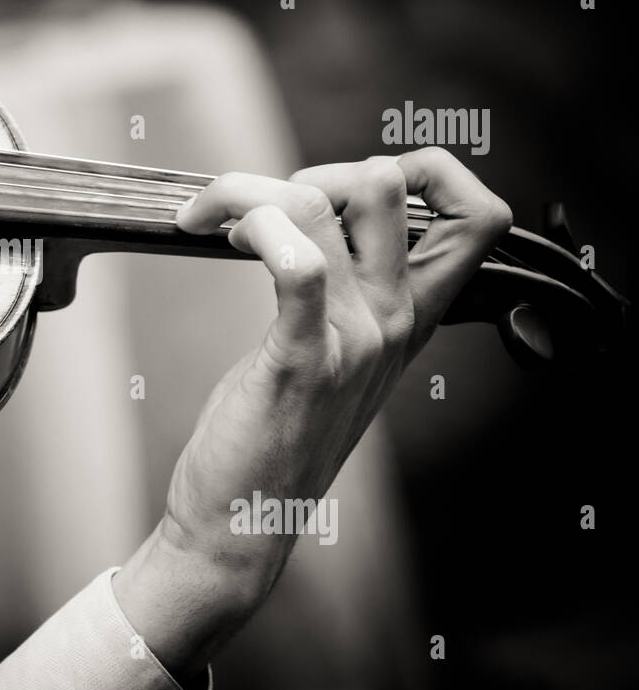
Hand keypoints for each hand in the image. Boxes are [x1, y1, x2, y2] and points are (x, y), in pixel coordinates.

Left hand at [112, 147, 512, 681]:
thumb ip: (351, 294)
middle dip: (317, 169)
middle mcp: (395, 321)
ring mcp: (353, 339)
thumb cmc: (277, 431)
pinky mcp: (301, 359)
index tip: (348, 183)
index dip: (427, 170)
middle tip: (265, 209)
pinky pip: (296, 263)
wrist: (244, 521)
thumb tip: (317, 217)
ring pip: (325, 203)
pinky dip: (251, 224)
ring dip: (254, 189)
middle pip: (392, 182)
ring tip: (217, 219)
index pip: (478, 214)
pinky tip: (212, 233)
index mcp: (411, 316)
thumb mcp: (337, 355)